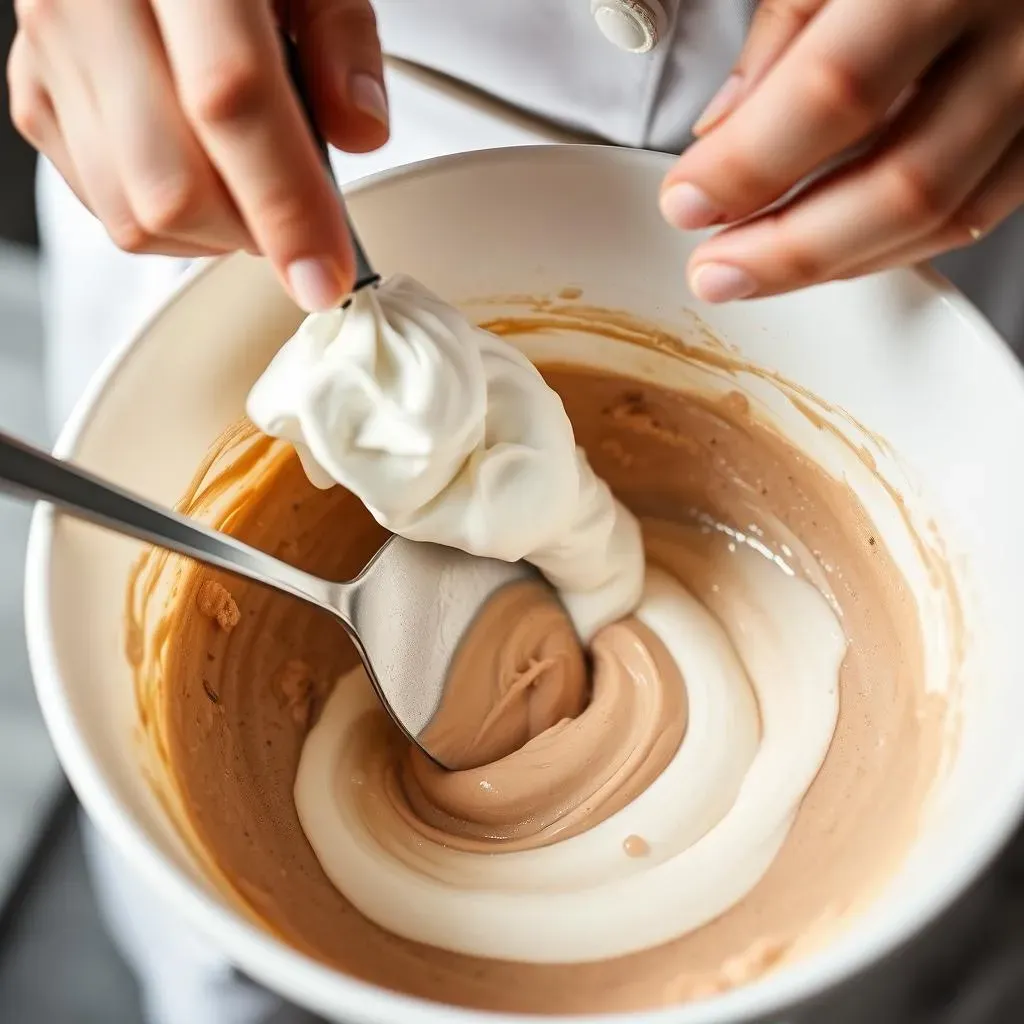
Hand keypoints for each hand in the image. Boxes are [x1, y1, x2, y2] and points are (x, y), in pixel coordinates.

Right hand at [7, 0, 387, 310]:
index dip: (285, 206)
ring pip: (132, 215)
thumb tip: (360, 132)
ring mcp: (50, 50)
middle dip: (253, 233)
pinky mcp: (35, 93)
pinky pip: (103, 206)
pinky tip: (200, 175)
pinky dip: (167, 220)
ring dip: (213, 235)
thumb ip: (345, 41)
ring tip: (251, 187)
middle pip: (170, 186)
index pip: (230, 100)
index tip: (326, 275)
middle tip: (298, 215)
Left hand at [660, 0, 1023, 301]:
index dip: (750, 163)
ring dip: (834, 262)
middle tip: (715, 271)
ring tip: (754, 272)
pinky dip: (890, 246)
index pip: (836, 90)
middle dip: (790, 249)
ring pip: (945, 214)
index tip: (686, 201)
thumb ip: (790, 24)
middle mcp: (1018, 33)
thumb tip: (723, 131)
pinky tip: (829, 251)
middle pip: (903, 182)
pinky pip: (977, 212)